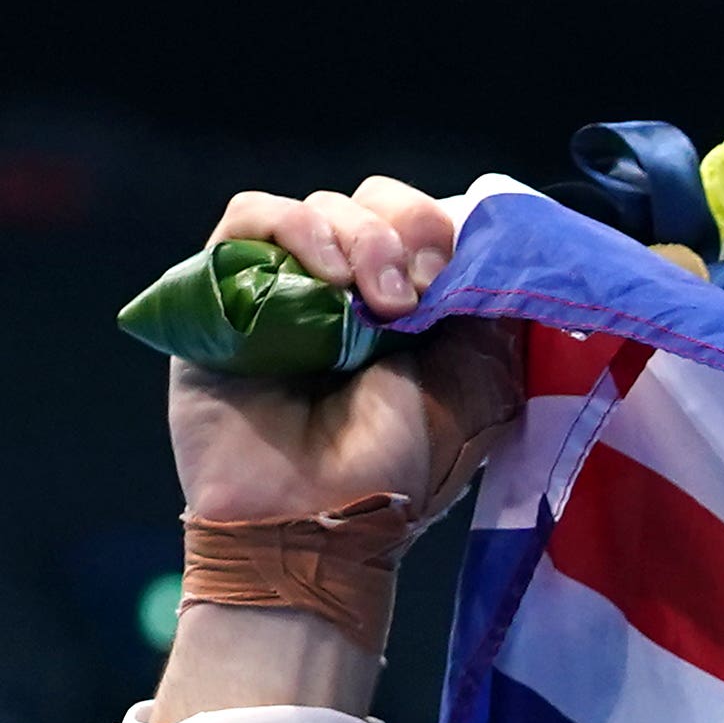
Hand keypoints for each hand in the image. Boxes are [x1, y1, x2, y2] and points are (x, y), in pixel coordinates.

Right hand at [166, 179, 521, 528]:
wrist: (311, 520)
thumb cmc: (395, 470)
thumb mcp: (476, 391)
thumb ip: (488, 318)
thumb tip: (500, 252)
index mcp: (415, 307)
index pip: (432, 224)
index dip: (448, 230)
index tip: (458, 276)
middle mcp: (351, 289)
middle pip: (379, 202)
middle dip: (408, 229)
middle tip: (414, 296)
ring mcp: (287, 284)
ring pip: (325, 204)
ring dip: (362, 238)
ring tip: (375, 303)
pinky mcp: (224, 287)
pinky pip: (252, 216)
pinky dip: (295, 228)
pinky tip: (325, 276)